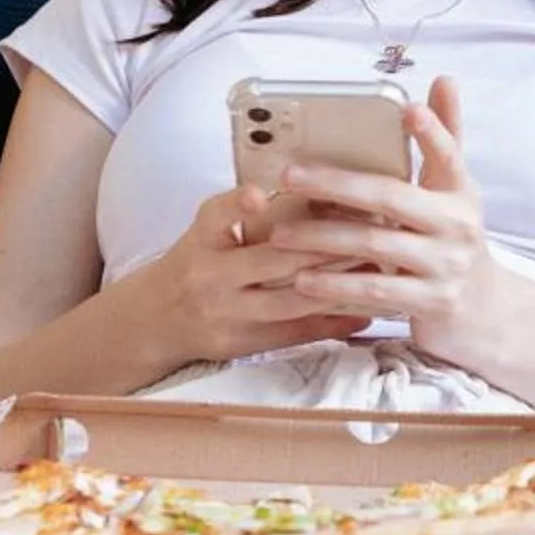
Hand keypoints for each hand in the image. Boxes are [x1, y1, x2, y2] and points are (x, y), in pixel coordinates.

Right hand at [142, 184, 371, 366]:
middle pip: (269, 262)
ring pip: (289, 302)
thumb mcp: (207, 232)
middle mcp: (209, 277)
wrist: (157, 318)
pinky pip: (293, 333)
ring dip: (337, 285)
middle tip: (369, 228)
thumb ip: (241, 212)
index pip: (214, 217)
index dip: (236, 206)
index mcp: (202, 240)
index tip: (259, 196)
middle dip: (322, 246)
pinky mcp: (241, 344)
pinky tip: (365, 311)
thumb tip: (314, 191)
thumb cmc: (198, 262)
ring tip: (376, 268)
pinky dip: (331, 322)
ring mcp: (225, 314)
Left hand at [259, 77, 504, 358]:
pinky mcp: (431, 303)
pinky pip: (376, 291)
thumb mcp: (454, 190)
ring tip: (279, 234)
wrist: (482, 310)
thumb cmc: (453, 238)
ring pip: (376, 245)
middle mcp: (458, 226)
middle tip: (289, 175)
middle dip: (336, 184)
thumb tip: (444, 80)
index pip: (448, 156)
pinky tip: (303, 280)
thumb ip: (445, 138)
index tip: (408, 109)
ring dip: (323, 238)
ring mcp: (446, 266)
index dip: (432, 132)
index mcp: (461, 192)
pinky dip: (337, 285)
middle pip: (392, 197)